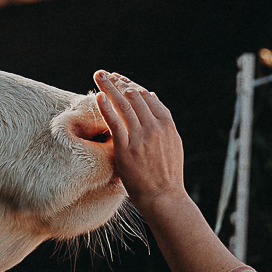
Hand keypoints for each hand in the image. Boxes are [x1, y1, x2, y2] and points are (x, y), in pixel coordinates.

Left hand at [93, 70, 186, 210]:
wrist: (164, 197)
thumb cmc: (167, 174)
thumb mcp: (173, 143)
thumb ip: (163, 120)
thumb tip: (153, 96)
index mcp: (167, 124)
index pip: (147, 97)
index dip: (131, 86)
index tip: (119, 80)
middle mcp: (155, 127)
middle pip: (135, 96)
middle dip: (118, 82)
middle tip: (104, 74)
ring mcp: (141, 137)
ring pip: (124, 105)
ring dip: (110, 87)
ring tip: (99, 76)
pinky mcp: (127, 148)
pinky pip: (115, 122)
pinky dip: (106, 108)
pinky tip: (98, 97)